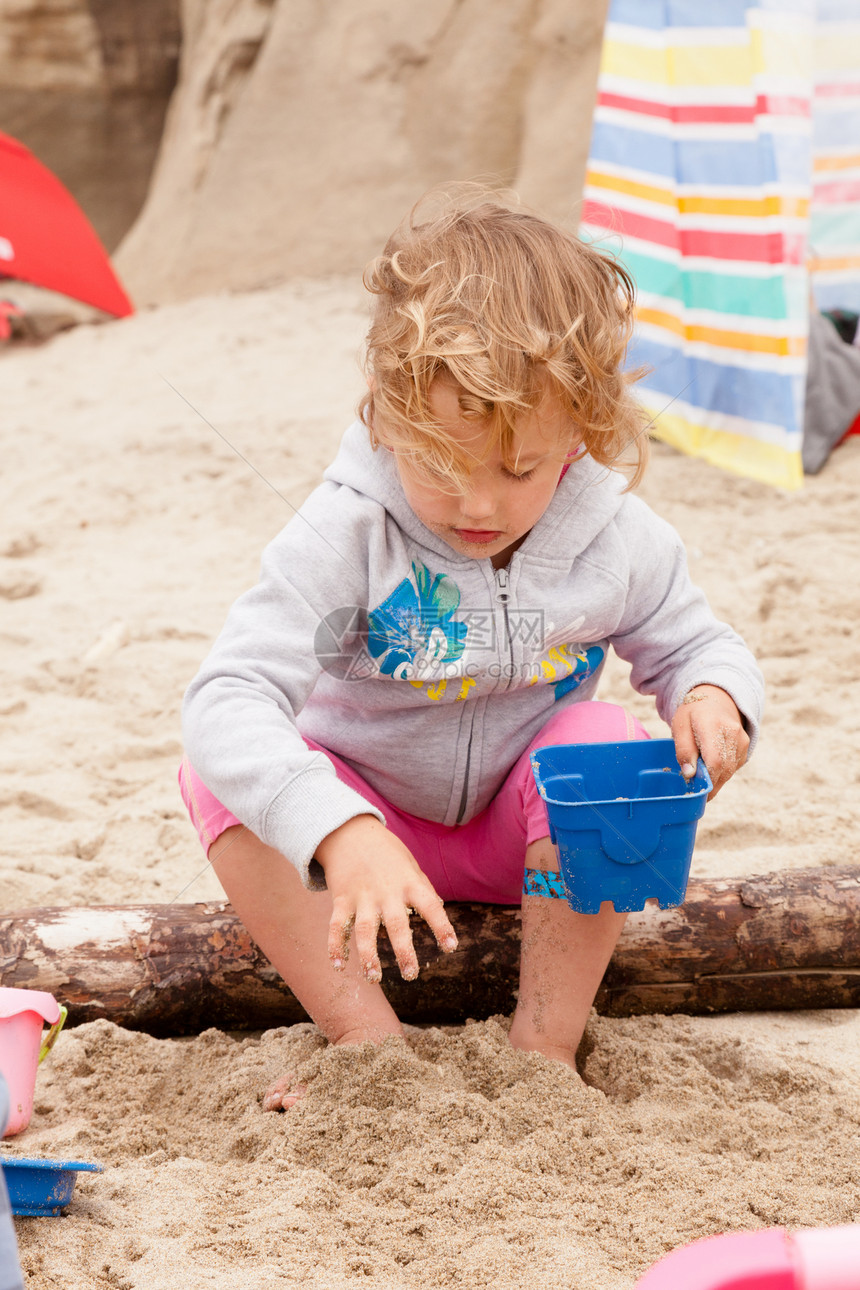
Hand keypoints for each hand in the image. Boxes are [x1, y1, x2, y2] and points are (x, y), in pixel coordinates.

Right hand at [315, 815, 457, 981]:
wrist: (350, 831)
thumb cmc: (387, 851)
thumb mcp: (410, 865)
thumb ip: (423, 888)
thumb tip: (438, 908)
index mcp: (409, 883)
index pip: (431, 906)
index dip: (441, 926)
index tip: (451, 947)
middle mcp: (387, 892)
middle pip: (396, 924)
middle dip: (403, 951)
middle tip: (411, 975)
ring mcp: (362, 896)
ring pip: (364, 930)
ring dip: (368, 956)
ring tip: (373, 977)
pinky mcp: (341, 898)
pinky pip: (336, 925)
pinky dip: (335, 946)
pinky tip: (337, 965)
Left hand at [671, 684, 749, 799]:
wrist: (715, 697)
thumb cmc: (693, 712)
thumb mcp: (680, 726)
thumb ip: (684, 749)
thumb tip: (689, 774)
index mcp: (714, 726)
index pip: (715, 761)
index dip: (707, 780)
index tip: (696, 791)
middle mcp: (733, 733)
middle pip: (724, 769)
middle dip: (710, 784)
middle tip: (696, 791)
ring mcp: (742, 740)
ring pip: (730, 771)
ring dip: (716, 779)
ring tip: (701, 777)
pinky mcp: (745, 746)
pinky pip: (734, 767)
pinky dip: (722, 772)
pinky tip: (711, 766)